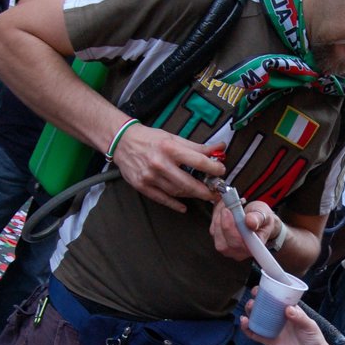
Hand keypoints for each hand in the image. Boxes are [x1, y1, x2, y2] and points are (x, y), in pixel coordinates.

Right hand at [111, 126, 225, 211]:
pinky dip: (175, 204)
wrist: (122, 142)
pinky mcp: (142, 186)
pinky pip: (163, 199)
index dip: (213, 168)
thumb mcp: (174, 138)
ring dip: (192, 195)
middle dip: (206, 191)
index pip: (198, 161)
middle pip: (189, 183)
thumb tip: (219, 148)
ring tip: (201, 194)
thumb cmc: (150, 139)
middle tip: (216, 193)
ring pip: (177, 192)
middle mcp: (160, 163)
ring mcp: (150, 177)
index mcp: (170, 148)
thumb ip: (197, 147)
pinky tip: (184, 206)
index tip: (221, 171)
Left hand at [209, 199, 281, 260]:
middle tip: (228, 205)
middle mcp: (238, 251)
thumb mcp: (265, 215)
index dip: (230, 230)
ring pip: (215, 234)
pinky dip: (216, 215)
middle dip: (222, 220)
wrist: (259, 221)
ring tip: (228, 204)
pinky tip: (224, 208)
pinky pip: (212, 228)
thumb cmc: (263, 220)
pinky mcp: (219, 240)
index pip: (238, 244)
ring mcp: (227, 247)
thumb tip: (250, 221)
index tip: (228, 212)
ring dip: (219, 216)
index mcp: (252, 248)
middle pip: (223, 243)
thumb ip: (258, 218)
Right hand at [241, 300, 334, 344]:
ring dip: (250, 313)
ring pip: (257, 319)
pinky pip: (256, 334)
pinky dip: (248, 329)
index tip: (261, 289)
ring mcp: (273, 330)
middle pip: (264, 307)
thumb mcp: (309, 326)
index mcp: (290, 312)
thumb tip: (288, 309)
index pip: (277, 299)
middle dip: (256, 302)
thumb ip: (300, 318)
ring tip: (248, 309)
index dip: (268, 293)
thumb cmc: (315, 340)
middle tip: (253, 300)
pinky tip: (244, 323)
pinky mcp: (269, 341)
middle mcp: (280, 319)